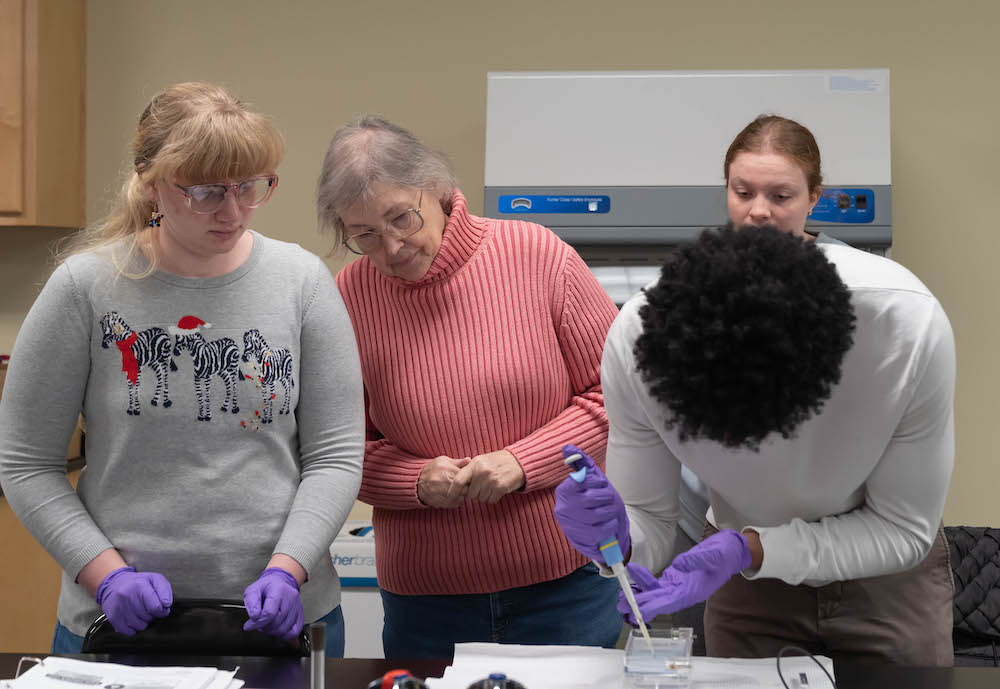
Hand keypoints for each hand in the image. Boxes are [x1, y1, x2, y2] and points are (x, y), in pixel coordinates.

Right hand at [95, 567, 172, 635]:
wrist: (114, 583)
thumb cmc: (139, 583)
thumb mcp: (155, 579)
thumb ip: (165, 590)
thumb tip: (166, 604)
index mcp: (139, 585)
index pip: (156, 607)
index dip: (162, 611)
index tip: (162, 609)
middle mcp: (127, 595)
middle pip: (148, 617)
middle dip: (153, 616)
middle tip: (149, 609)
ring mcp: (118, 607)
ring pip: (139, 626)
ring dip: (143, 622)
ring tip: (141, 613)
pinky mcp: (112, 617)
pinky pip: (128, 631)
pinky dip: (133, 629)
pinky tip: (133, 620)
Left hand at [243, 568, 303, 639]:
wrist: (280, 582)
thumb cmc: (266, 588)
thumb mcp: (253, 590)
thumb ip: (251, 603)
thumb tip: (255, 617)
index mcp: (279, 590)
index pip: (269, 613)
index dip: (257, 623)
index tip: (249, 625)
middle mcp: (291, 598)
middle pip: (277, 622)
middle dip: (263, 627)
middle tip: (258, 624)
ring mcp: (297, 606)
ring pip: (284, 629)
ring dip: (272, 632)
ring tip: (266, 626)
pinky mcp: (300, 613)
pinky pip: (294, 631)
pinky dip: (284, 635)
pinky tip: (277, 630)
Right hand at [418, 456, 470, 507]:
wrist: (416, 482)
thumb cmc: (432, 469)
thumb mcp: (443, 461)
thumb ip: (457, 462)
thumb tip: (469, 460)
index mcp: (445, 470)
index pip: (465, 477)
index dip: (468, 477)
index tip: (466, 477)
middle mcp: (443, 483)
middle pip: (464, 488)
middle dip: (465, 486)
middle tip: (463, 484)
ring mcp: (442, 495)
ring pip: (461, 497)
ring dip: (461, 494)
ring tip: (456, 489)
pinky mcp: (441, 503)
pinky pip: (455, 504)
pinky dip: (456, 500)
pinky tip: (452, 494)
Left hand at [451, 450, 524, 503]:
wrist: (518, 461)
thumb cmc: (497, 461)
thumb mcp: (481, 460)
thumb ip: (469, 470)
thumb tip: (455, 483)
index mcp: (475, 464)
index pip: (458, 480)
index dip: (452, 491)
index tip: (449, 497)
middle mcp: (482, 472)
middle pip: (471, 494)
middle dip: (476, 493)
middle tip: (483, 485)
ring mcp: (491, 480)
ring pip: (481, 498)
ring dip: (485, 495)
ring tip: (491, 485)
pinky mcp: (500, 487)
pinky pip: (491, 500)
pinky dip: (493, 498)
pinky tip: (497, 489)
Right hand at [553, 445, 629, 561]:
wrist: (595, 533)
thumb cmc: (592, 502)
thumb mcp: (590, 481)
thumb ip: (581, 463)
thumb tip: (568, 448)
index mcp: (564, 492)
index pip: (581, 479)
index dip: (596, 481)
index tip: (601, 484)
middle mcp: (564, 508)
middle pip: (593, 496)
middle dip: (606, 496)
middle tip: (606, 499)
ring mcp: (573, 525)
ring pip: (601, 512)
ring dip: (610, 511)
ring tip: (607, 512)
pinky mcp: (584, 539)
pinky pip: (605, 527)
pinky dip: (611, 524)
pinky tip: (607, 523)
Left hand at [617, 530, 751, 623]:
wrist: (731, 551)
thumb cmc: (725, 555)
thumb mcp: (715, 555)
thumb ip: (696, 560)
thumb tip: (678, 564)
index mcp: (693, 592)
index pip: (670, 603)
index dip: (654, 607)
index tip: (638, 611)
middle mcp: (683, 593)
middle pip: (658, 602)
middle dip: (640, 605)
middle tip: (621, 604)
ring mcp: (678, 586)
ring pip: (655, 594)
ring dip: (639, 595)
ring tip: (621, 594)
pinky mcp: (674, 578)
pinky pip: (656, 583)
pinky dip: (644, 580)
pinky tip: (634, 574)